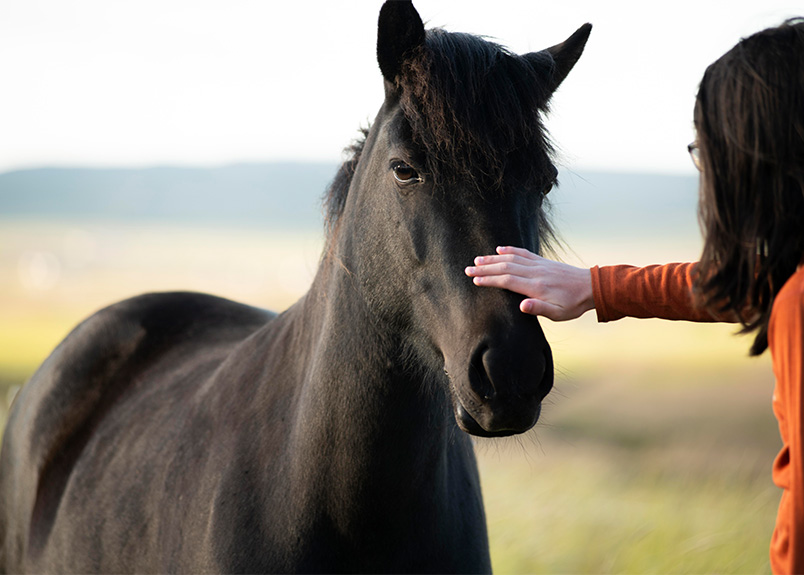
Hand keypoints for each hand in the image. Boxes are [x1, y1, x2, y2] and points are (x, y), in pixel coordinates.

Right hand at [464, 246, 594, 320]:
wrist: (591, 287)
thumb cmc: (573, 304)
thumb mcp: (558, 314)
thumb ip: (540, 309)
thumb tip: (522, 306)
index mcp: (536, 287)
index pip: (508, 281)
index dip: (490, 280)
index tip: (475, 280)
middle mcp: (535, 273)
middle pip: (505, 267)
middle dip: (485, 268)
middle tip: (468, 269)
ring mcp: (538, 265)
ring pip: (511, 259)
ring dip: (493, 259)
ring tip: (477, 260)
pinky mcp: (542, 262)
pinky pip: (523, 253)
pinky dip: (510, 250)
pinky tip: (500, 249)